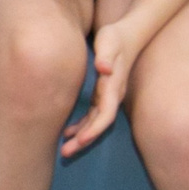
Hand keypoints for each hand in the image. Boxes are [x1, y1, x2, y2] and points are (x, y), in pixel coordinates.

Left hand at [63, 11, 146, 155]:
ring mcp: (107, 97)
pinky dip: (80, 125)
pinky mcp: (101, 94)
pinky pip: (91, 116)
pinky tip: (66, 132)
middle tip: (65, 153)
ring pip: (94, 123)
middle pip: (99, 125)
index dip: (94, 129)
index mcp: (114, 88)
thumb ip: (106, 57)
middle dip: (84, 140)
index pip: (106, 114)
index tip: (81, 140)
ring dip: (80, 137)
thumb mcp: (109, 43)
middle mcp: (112, 96)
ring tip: (64, 150)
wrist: (124, 35)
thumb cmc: (114, 38)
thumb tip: (104, 69)